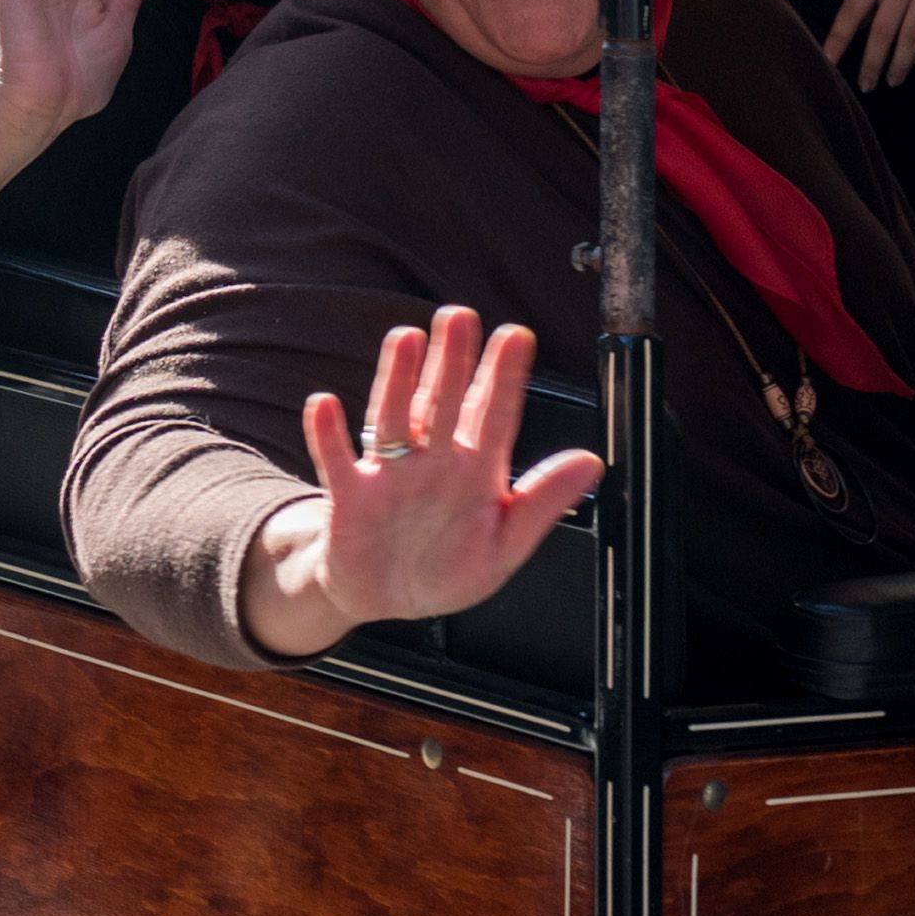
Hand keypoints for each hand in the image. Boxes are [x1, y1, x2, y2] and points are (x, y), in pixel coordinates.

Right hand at [244, 307, 605, 657]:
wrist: (387, 599)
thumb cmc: (448, 568)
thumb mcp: (506, 544)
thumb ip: (544, 502)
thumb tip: (591, 461)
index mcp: (475, 470)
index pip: (492, 415)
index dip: (503, 376)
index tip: (516, 336)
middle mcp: (433, 461)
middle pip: (442, 402)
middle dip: (452, 360)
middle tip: (460, 316)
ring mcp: (390, 475)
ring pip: (394, 419)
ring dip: (396, 380)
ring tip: (406, 339)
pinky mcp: (351, 497)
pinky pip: (338, 461)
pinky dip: (329, 435)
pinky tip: (323, 404)